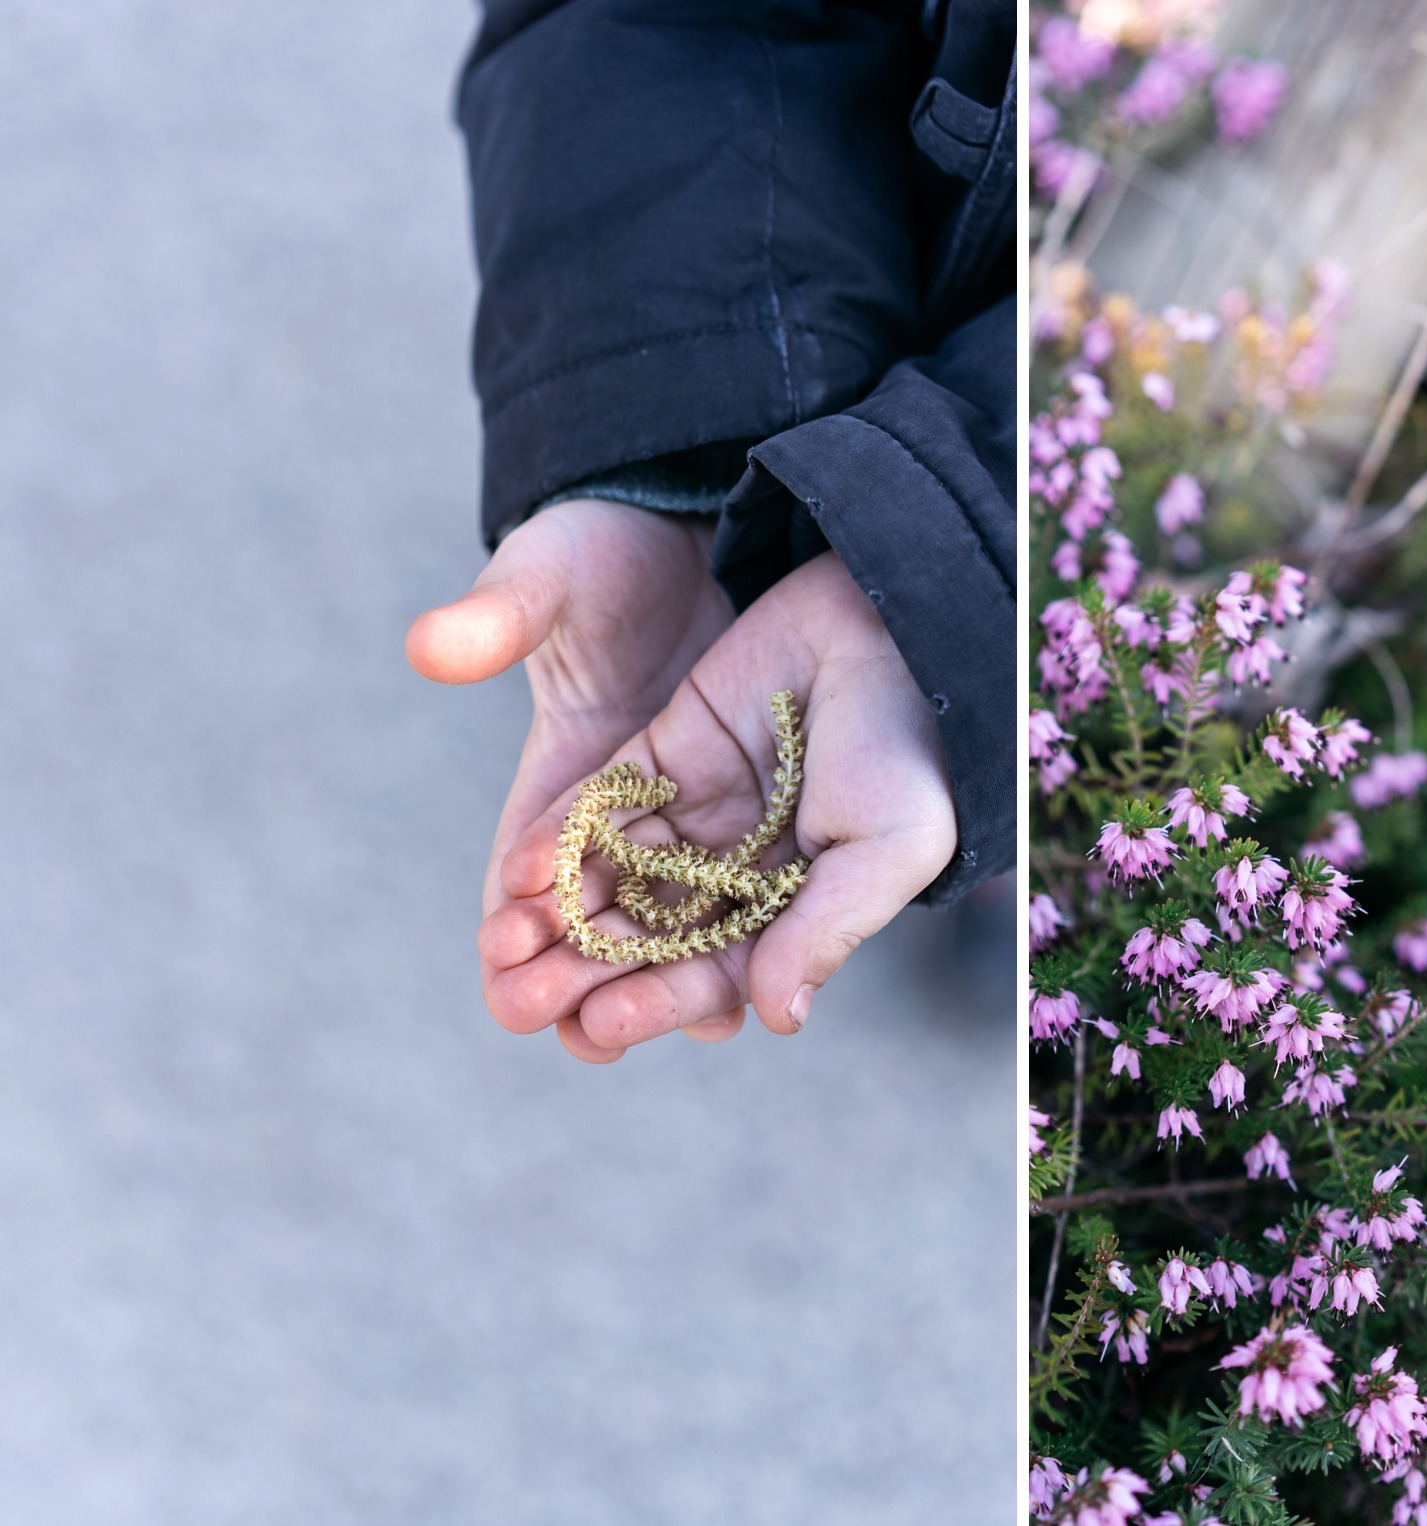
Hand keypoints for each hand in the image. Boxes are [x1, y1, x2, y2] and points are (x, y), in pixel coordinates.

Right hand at [405, 497, 734, 975]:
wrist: (688, 533)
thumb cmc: (599, 552)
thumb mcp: (549, 576)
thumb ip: (500, 613)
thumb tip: (431, 646)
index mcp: (554, 781)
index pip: (517, 875)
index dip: (509, 925)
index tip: (508, 960)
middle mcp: (617, 820)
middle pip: (594, 925)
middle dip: (582, 982)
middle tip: (586, 1031)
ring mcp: (687, 821)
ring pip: (671, 927)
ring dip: (666, 980)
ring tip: (692, 1021)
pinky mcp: (746, 812)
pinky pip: (738, 898)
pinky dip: (735, 945)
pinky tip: (751, 991)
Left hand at [472, 551, 957, 1061]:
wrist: (893, 625)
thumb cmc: (910, 748)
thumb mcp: (889, 847)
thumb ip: (826, 930)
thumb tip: (774, 1019)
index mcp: (797, 904)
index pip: (714, 971)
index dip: (657, 1001)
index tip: (600, 1029)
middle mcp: (740, 867)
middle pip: (651, 934)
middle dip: (587, 970)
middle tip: (523, 1003)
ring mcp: (699, 809)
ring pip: (616, 877)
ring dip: (559, 913)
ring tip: (504, 944)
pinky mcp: (665, 750)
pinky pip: (601, 805)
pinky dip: (560, 839)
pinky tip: (522, 871)